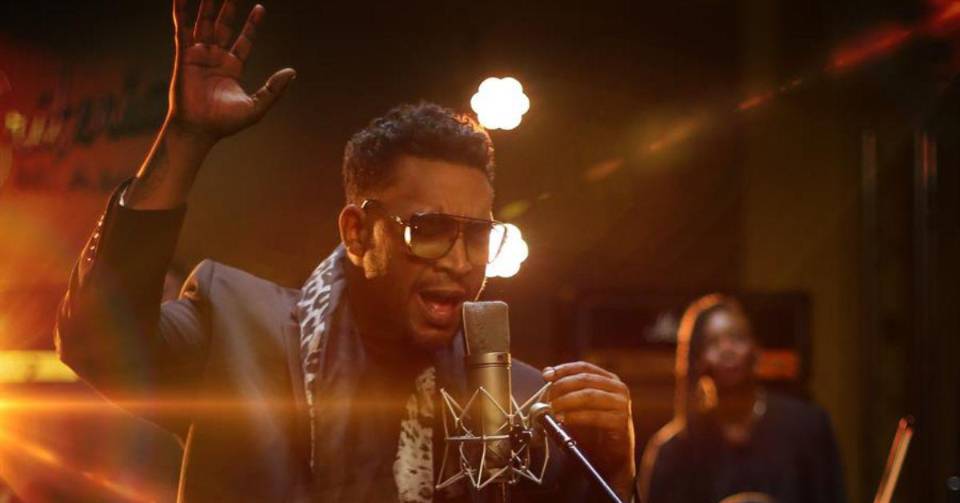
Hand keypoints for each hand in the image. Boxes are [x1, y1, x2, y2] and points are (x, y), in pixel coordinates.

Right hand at [168, 0, 295, 141]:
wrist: (199, 130)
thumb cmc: (225, 123)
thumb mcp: (256, 106)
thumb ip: (274, 89)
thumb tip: (292, 72)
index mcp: (232, 67)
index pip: (244, 40)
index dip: (251, 25)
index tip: (259, 8)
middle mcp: (215, 58)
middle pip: (224, 26)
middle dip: (228, 9)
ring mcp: (199, 56)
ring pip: (204, 24)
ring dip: (207, 6)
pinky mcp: (184, 57)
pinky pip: (183, 31)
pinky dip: (182, 13)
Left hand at [543, 361, 635, 500]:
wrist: (610, 458)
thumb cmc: (592, 429)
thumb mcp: (577, 406)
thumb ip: (564, 389)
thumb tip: (546, 372)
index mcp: (609, 379)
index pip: (584, 367)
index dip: (563, 369)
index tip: (546, 375)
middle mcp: (618, 388)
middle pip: (585, 379)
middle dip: (562, 386)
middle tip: (547, 397)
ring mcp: (621, 404)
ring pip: (589, 395)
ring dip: (566, 401)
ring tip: (552, 409)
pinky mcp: (621, 421)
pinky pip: (594, 415)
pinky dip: (575, 417)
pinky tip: (563, 420)